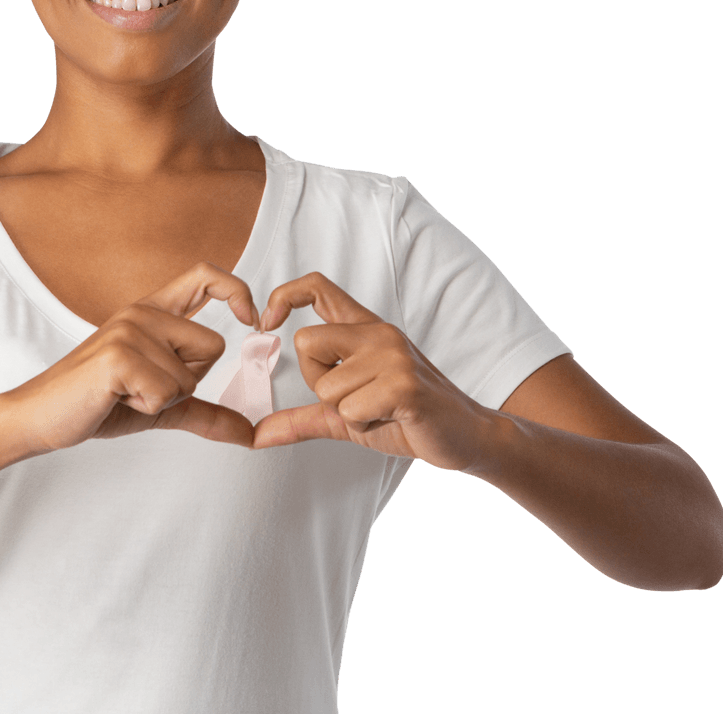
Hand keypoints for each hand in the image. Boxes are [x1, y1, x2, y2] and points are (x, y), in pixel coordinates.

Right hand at [9, 262, 259, 454]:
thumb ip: (204, 412)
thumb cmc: (97, 402)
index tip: (251, 319)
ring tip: (125, 392)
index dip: (237, 290)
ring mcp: (129, 331)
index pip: (204, 276)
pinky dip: (147, 408)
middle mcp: (142, 312)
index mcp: (152, 312)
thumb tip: (249, 432)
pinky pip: (167, 394)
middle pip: (212, 347)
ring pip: (190, 377)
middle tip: (143, 386)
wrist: (42, 416)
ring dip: (164, 400)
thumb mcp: (160, 404)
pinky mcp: (119, 356)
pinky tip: (116, 398)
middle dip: (188, 381)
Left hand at [252, 272, 496, 471]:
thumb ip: (302, 417)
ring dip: (348, 412)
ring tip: (381, 410)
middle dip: (318, 382)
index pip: (316, 286)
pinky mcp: (404, 384)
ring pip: (327, 386)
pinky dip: (365, 424)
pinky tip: (393, 418)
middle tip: (353, 399)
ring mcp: (392, 355)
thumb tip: (255, 435)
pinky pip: (350, 409)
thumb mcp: (347, 414)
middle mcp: (377, 332)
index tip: (267, 324)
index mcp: (364, 329)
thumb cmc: (406, 418)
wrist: (467, 436)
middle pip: (306, 342)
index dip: (283, 296)